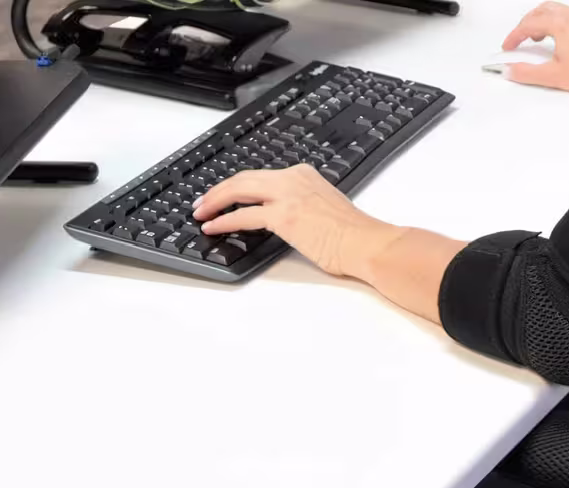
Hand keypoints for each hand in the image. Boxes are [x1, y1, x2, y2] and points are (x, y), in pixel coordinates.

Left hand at [191, 165, 405, 277]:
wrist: (366, 243)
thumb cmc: (353, 235)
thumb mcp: (323, 208)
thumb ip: (300, 206)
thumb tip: (283, 219)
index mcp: (303, 175)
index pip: (261, 177)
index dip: (237, 186)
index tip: (225, 195)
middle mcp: (293, 179)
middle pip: (244, 178)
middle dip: (218, 190)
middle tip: (203, 202)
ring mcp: (287, 195)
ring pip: (238, 191)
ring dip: (214, 202)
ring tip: (201, 214)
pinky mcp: (283, 216)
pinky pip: (243, 215)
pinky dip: (223, 221)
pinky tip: (213, 227)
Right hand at [502, 2, 568, 93]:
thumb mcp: (555, 76)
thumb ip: (528, 73)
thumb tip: (511, 70)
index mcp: (561, 25)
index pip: (529, 24)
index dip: (514, 36)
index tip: (508, 46)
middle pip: (540, 11)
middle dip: (526, 24)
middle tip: (518, 38)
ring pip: (554, 10)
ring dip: (540, 20)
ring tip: (535, 37)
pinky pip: (567, 14)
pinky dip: (555, 21)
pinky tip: (556, 38)